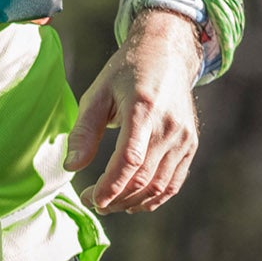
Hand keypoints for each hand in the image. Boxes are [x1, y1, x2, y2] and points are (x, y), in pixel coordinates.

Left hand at [66, 8, 202, 213]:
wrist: (167, 55)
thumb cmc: (127, 73)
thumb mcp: (98, 93)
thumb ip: (84, 130)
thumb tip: (70, 165)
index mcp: (143, 109)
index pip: (130, 159)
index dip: (111, 186)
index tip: (92, 199)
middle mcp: (169, 126)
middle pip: (144, 178)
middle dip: (116, 198)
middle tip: (91, 201)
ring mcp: (184, 138)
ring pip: (159, 186)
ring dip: (132, 202)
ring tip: (108, 204)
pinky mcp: (190, 145)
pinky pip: (174, 182)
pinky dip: (153, 198)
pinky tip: (132, 201)